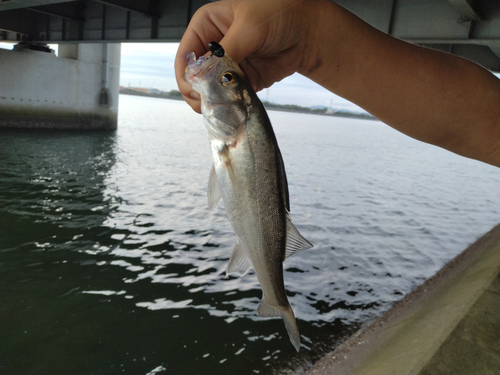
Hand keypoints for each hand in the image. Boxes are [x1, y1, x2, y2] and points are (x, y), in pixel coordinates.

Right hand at [174, 0, 319, 112]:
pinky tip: (232, 108)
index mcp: (206, 25)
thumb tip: (205, 76)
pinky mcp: (241, 80)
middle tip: (207, 104)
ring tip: (220, 108)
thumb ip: (226, 52)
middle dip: (198, 92)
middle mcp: (213, 46)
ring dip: (213, 102)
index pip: (186, 55)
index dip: (187, 75)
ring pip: (209, 90)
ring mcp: (226, 65)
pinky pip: (228, 96)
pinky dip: (228, 105)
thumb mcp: (249, 27)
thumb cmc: (280, 14)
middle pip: (194, 77)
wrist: (309, 31)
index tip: (195, 91)